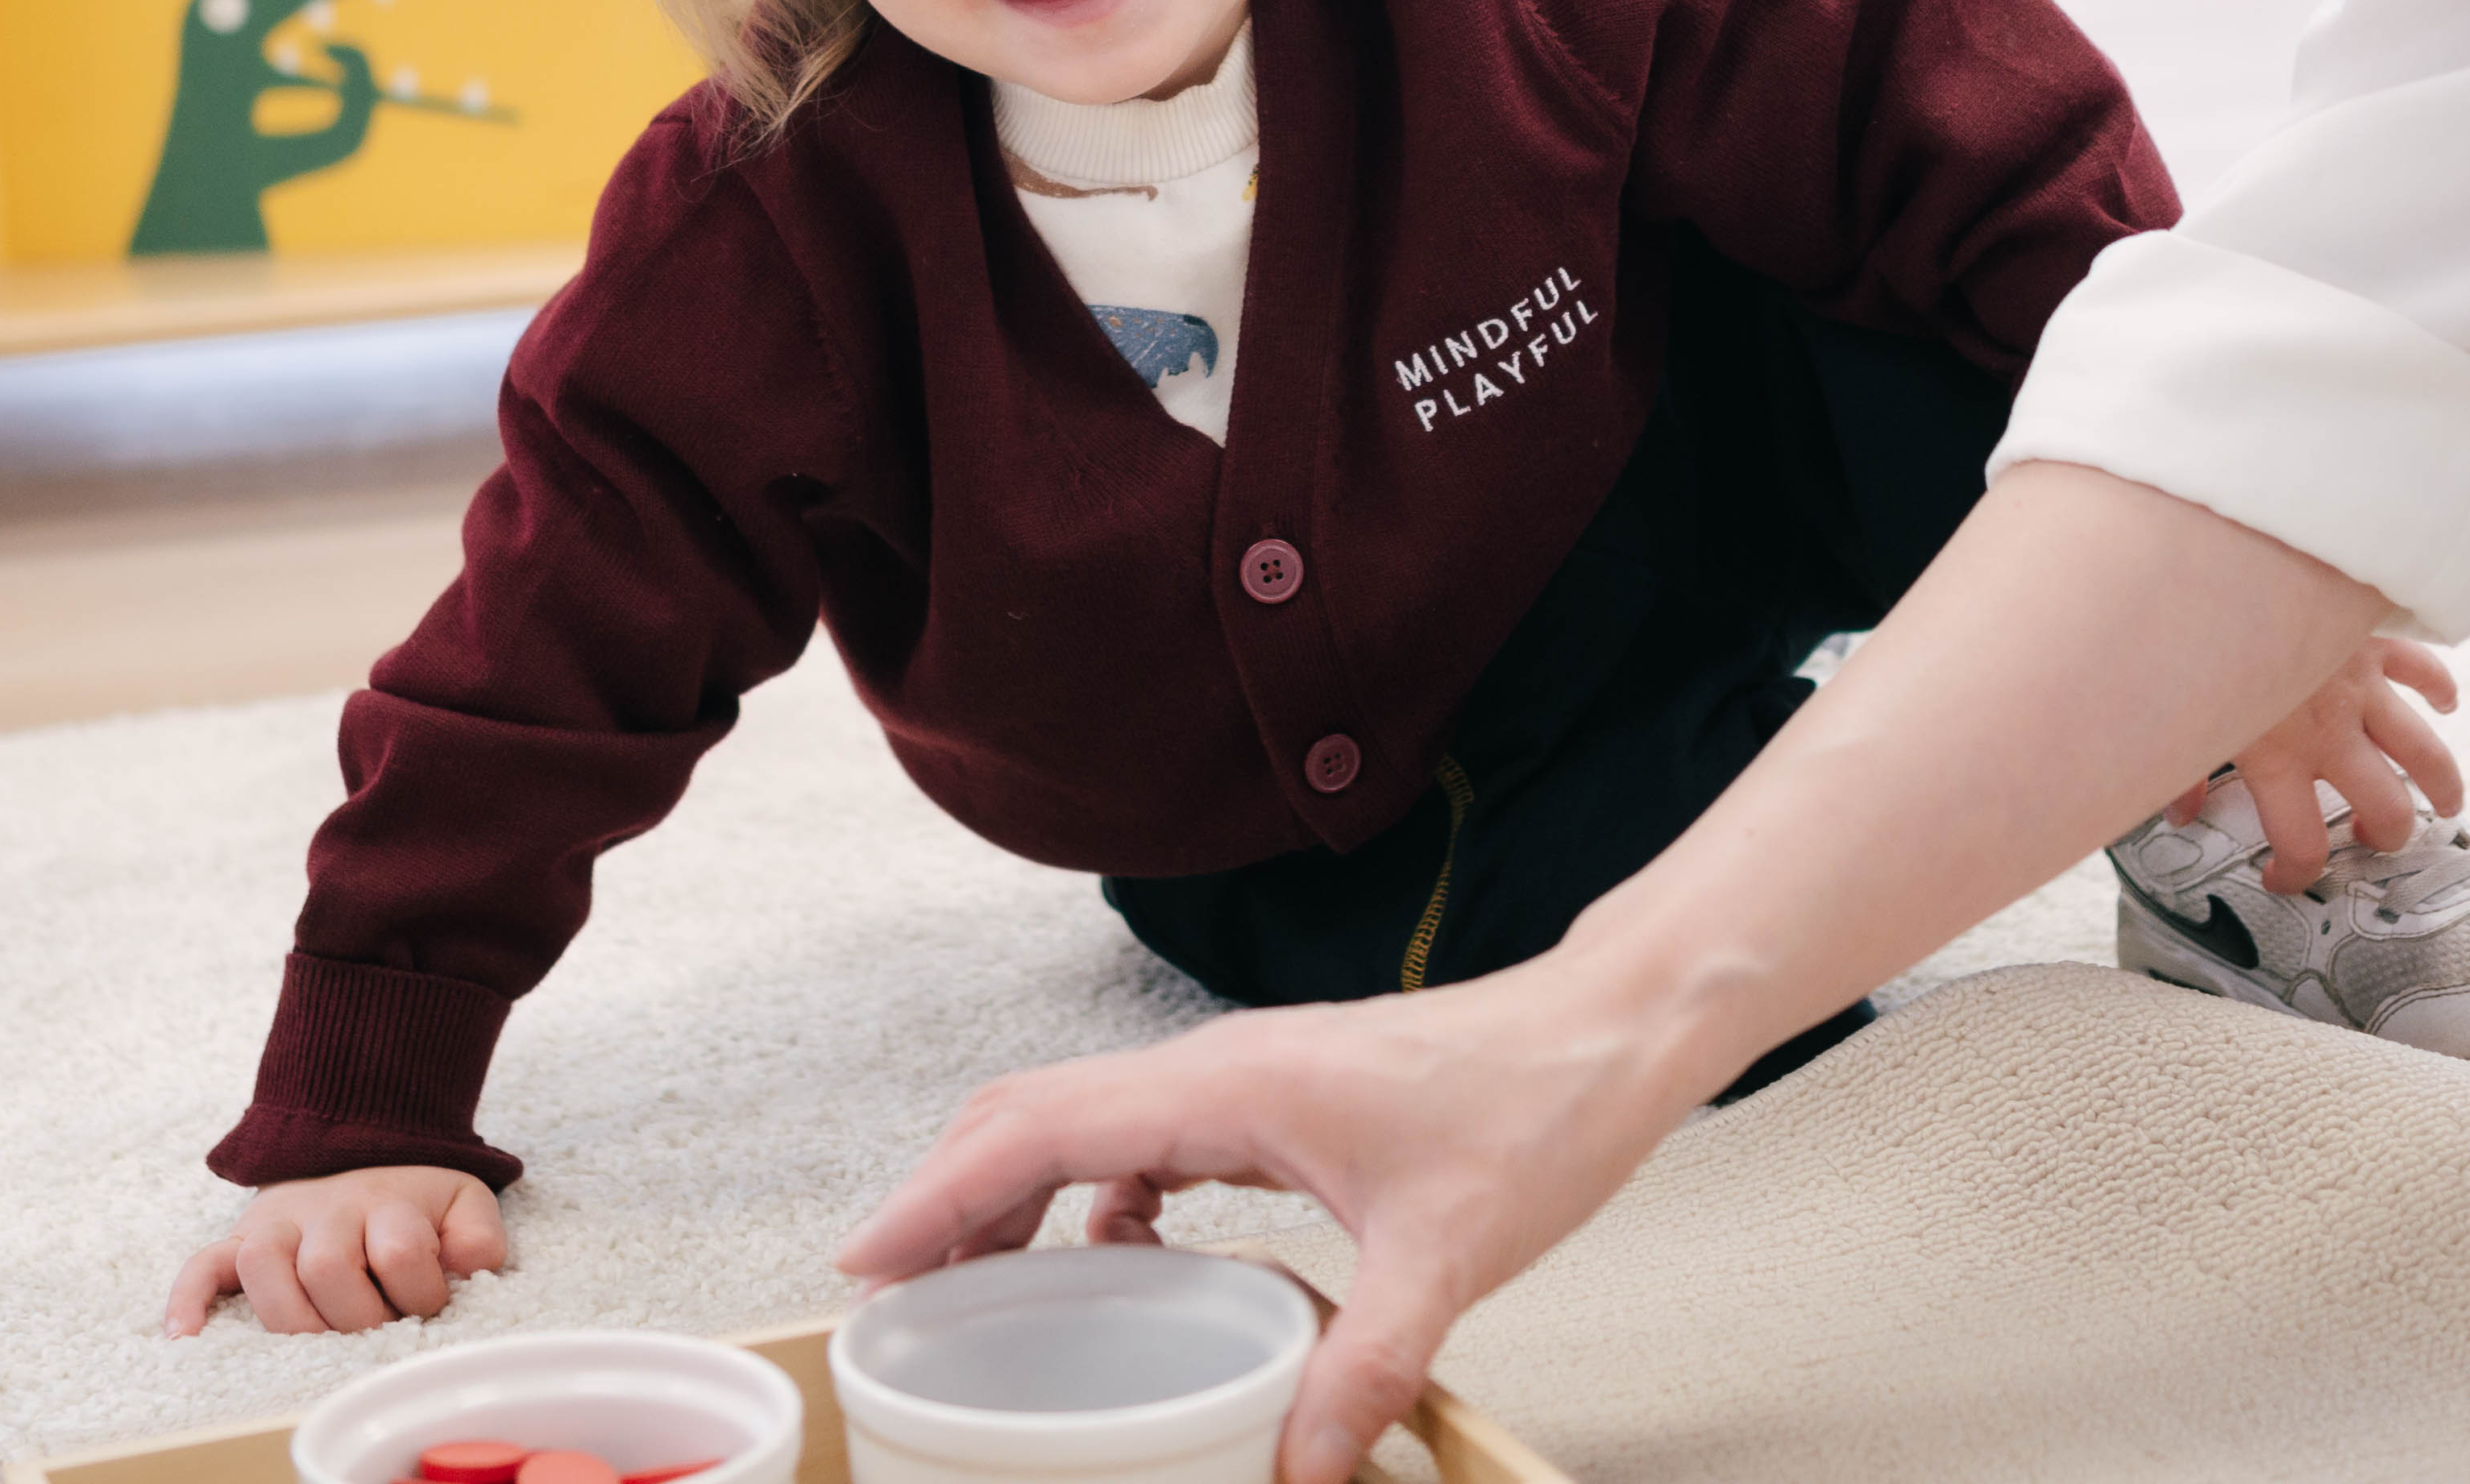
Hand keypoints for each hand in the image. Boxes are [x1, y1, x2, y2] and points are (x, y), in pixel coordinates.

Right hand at [163, 1164, 507, 1335]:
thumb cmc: (412, 1203)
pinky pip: (202, 1263)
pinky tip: (188, 1336)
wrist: (360, 1149)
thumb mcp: (462, 1205)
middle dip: (358, 1317)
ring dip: (293, 1317)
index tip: (429, 1305)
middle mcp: (327, 1208)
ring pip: (264, 1266)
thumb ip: (478, 1237)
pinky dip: (190, 1299)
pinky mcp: (239, 1239)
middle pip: (329, 1267)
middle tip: (376, 1328)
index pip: (401, 1251)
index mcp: (387, 1201)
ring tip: (317, 1342)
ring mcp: (277, 1222)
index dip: (423, 1292)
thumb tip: (465, 1268)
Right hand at [838, 952, 1712, 1483]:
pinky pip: (1149, 1141)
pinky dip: (1101, 1197)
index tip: (866, 1262)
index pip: (1040, 1129)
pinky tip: (1118, 1262)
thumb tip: (1295, 1472)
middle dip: (950, 1197)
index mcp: (1228, 1086)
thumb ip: (1365, 1366)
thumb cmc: (1533, 1106)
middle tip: (891, 1294)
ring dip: (1017, 1194)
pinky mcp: (1276, 1099)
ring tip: (974, 1289)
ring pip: (1086, 1122)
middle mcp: (1217, 1067)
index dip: (940, 1196)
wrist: (1602, 1029)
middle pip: (1035, 1114)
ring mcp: (1243, 1076)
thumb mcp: (1448, 1255)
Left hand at [2171, 635, 2462, 889]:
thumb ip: (2181, 774)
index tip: (2282, 879)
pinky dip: (2440, 687)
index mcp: (2279, 760)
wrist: (2224, 562)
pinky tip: (2446, 703)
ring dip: (2441, 783)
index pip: (2302, 843)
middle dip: (2387, 836)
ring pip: (2424, 752)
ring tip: (2445, 805)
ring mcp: (2360, 688)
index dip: (2295, 874)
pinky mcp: (2373, 643)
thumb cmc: (2189, 641)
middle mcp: (2330, 733)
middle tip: (2374, 840)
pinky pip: (2424, 669)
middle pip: (2385, 808)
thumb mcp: (2175, 718)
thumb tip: (2178, 816)